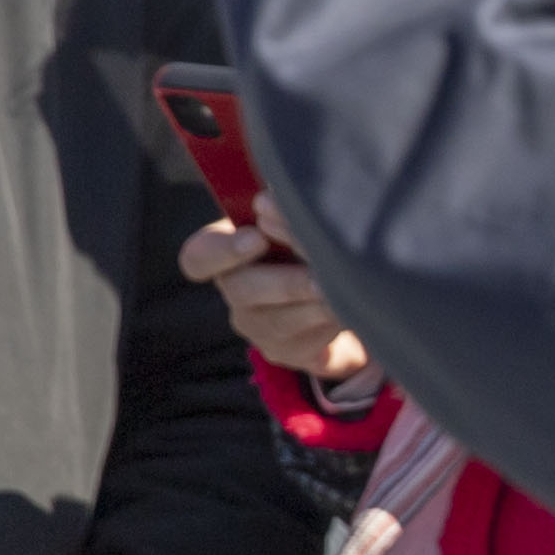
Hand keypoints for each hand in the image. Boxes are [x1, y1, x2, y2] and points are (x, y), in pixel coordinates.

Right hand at [182, 213, 376, 392]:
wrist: (329, 281)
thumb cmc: (305, 233)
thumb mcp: (292, 213)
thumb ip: (283, 206)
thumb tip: (278, 202)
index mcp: (222, 249)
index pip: (199, 256)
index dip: (223, 250)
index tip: (256, 237)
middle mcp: (234, 290)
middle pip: (242, 291)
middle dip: (286, 282)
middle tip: (318, 275)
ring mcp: (256, 326)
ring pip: (279, 322)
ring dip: (316, 304)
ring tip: (346, 288)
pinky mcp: (284, 351)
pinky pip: (307, 342)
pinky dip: (334, 320)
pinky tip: (355, 305)